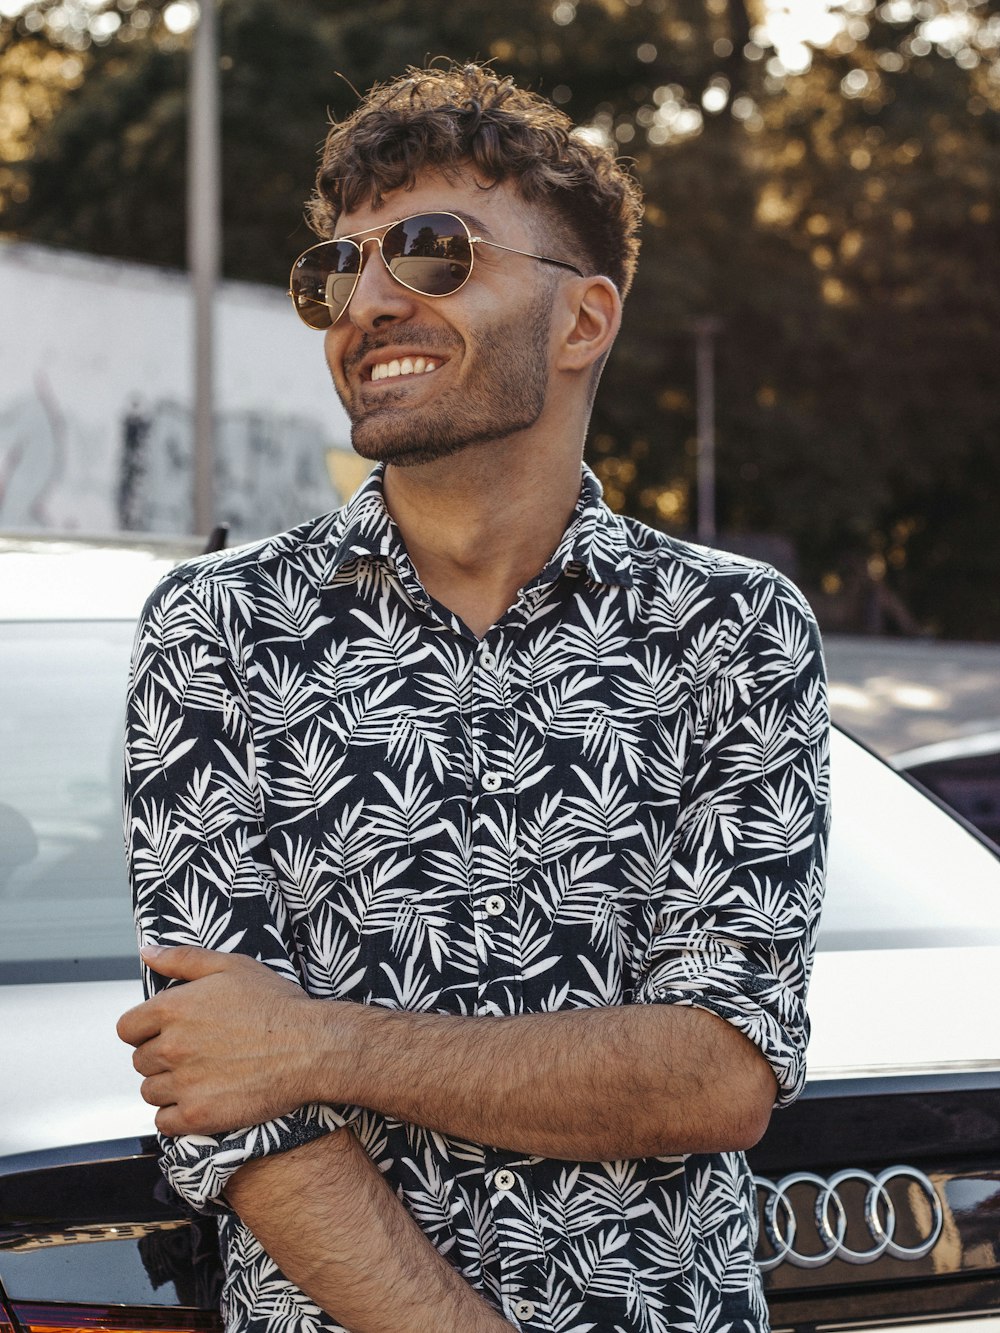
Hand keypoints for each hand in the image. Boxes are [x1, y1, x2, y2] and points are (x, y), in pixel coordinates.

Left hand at [116, 945, 329, 1135]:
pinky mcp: (198, 1115)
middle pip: (140, 1061)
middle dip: (160, 1057)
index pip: (127, 1028)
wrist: (311, 1047)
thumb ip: (183, 958)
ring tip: (201, 1075)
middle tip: (194, 1053)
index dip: (144, 1030)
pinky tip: (201, 1099)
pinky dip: (176, 1115)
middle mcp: (172, 1047)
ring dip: (168, 1086)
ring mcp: (184, 1083)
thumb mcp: (231, 966)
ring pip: (150, 1091)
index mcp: (173, 1008)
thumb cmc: (275, 1004)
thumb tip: (147, 953)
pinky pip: (164, 1122)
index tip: (164, 1032)